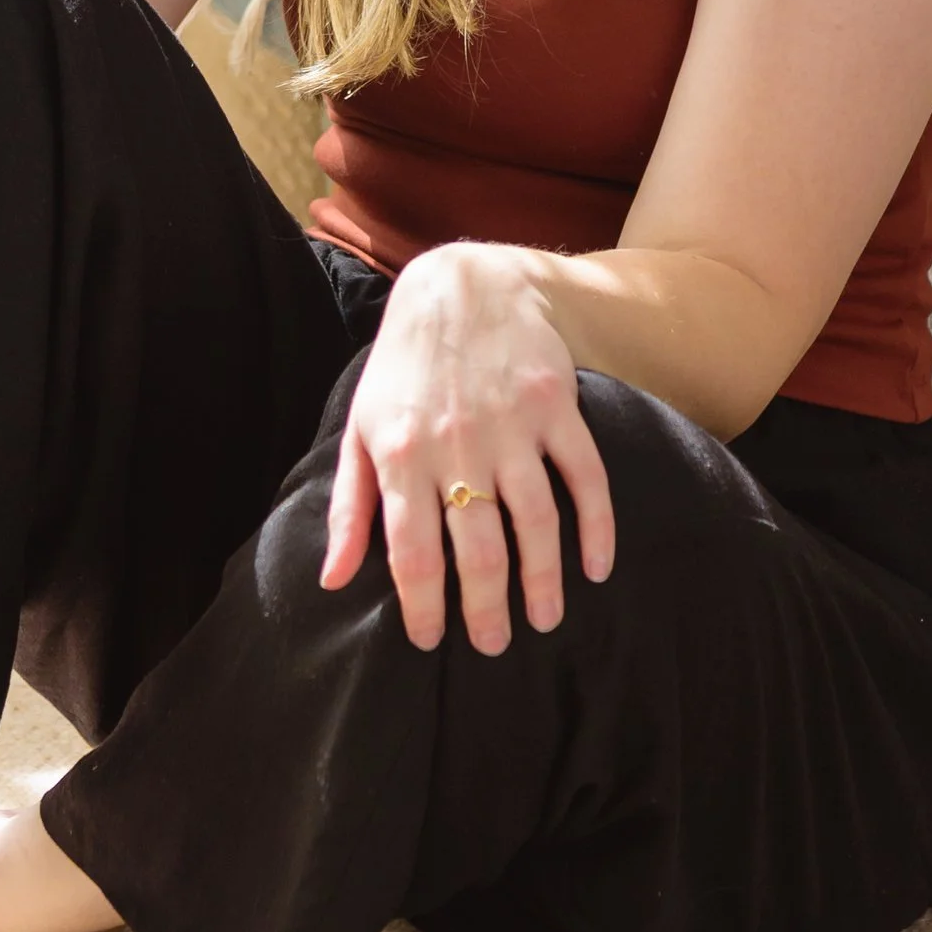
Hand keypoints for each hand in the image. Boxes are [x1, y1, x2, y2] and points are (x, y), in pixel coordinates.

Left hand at [318, 244, 614, 653]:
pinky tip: (596, 568)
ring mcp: (512, 426)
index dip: (424, 606)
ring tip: (544, 620)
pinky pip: (585, 478)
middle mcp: (457, 446)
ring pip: (535, 523)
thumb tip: (333, 581)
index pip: (412, 553)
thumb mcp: (361, 430)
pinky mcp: (556, 407)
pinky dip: (597, 528)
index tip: (431, 642)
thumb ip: (350, 508)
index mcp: (401, 456)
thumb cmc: (402, 368)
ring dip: (543, 581)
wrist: (459, 286)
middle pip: (478, 549)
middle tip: (493, 645)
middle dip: (486, 609)